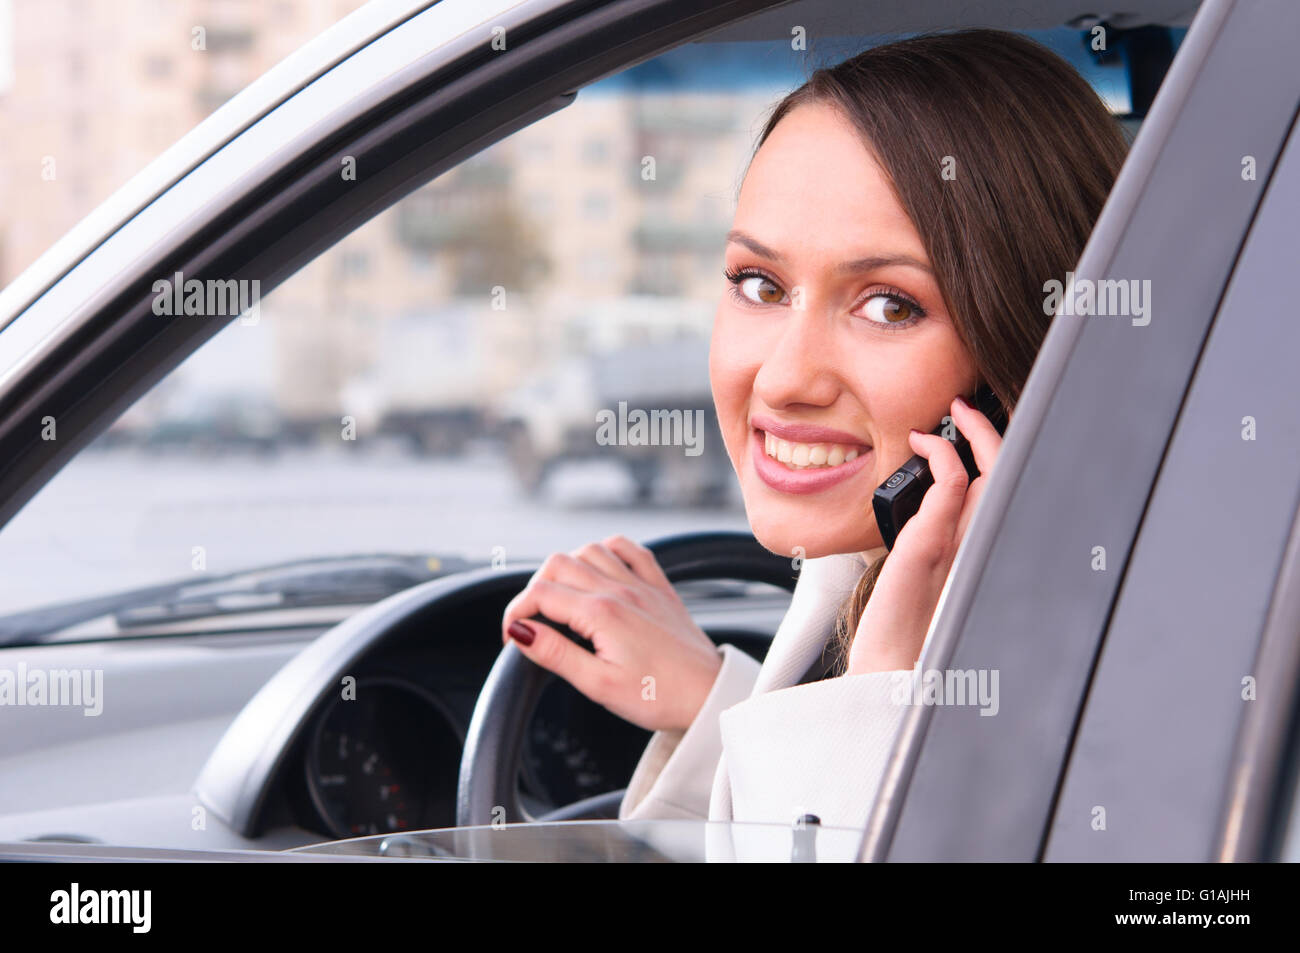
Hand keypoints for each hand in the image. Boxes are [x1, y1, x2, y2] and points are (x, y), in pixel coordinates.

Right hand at [500, 534, 722, 732]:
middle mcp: (620, 589)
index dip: (515, 613)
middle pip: (557, 564)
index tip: (512, 637)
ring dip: (566, 568)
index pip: (539, 594)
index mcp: (602, 613)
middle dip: (534, 589)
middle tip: (532, 621)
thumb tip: (520, 632)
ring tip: (561, 600)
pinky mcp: (659, 586)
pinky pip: (627, 548)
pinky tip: (599, 571)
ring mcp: (641, 583)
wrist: (708, 694)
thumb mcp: (598, 685)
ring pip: (588, 550)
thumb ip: (555, 654)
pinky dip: (605, 551)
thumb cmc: (658, 696)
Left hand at [846, 396, 1003, 674]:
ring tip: (951, 412)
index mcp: (983, 556)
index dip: (996, 453)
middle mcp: (984, 549)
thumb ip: (937, 540)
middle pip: (1011, 475)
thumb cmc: (905, 634)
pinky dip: (942, 456)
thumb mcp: (924, 576)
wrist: (891, 674)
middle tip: (963, 405)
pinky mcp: (934, 544)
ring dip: (974, 433)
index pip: (1004, 492)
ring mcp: (966, 546)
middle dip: (994, 431)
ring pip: (993, 473)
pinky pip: (954, 485)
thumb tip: (934, 504)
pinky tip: (923, 444)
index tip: (968, 424)